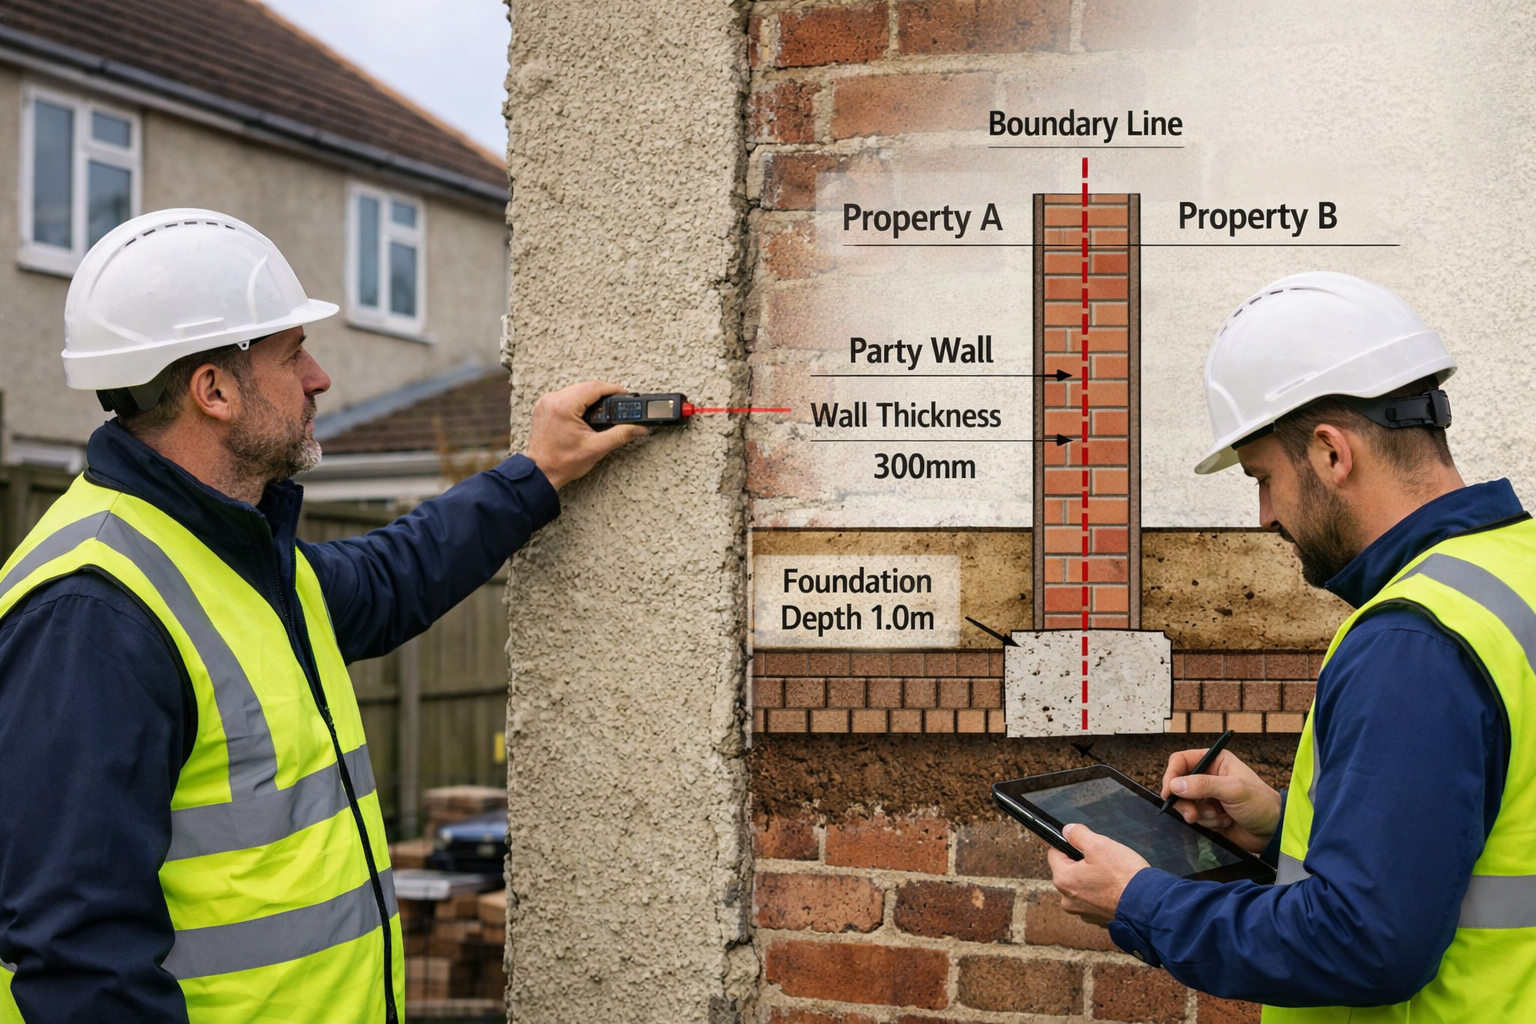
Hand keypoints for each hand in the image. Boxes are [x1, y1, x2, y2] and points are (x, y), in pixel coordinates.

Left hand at [525, 381, 647, 489]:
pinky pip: (567, 396)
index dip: (614, 389)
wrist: (541, 473)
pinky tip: (588, 413)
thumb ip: (620, 435)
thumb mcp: (596, 448)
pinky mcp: (545, 407)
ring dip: (592, 398)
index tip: (625, 395)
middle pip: (586, 386)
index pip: (595, 387)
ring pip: (577, 390)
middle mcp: (553, 400)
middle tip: (619, 405)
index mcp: (564, 406)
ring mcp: (547, 402)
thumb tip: (638, 428)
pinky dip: (580, 402)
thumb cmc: (561, 463)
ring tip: (605, 410)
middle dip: (605, 394)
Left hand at [1047, 823, 1148, 924]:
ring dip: (1093, 878)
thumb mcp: (1099, 844)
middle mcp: (1069, 900)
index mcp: (1063, 881)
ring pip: (1083, 885)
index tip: (1082, 844)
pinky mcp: (1098, 918)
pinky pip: (1095, 899)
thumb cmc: (1125, 877)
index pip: (1054, 854)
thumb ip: (1078, 834)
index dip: (1069, 844)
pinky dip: (1103, 893)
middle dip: (1083, 862)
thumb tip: (1068, 830)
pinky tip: (1116, 888)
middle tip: (1103, 859)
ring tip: (1112, 874)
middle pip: (1069, 871)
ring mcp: (1083, 912)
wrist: (1148, 905)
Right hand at [1160, 749, 1280, 853]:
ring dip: (1200, 814)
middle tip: (1193, 815)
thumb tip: (1176, 785)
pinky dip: (1207, 823)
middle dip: (1186, 802)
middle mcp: (1209, 776)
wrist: (1273, 832)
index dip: (1172, 775)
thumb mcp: (1234, 790)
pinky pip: (1195, 817)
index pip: (1182, 761)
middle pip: (1179, 784)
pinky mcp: (1209, 814)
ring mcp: (1208, 796)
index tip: (1169, 792)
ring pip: (1186, 803)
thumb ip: (1204, 785)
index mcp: (1215, 761)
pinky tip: (1224, 822)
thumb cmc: (1261, 804)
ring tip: (1218, 817)